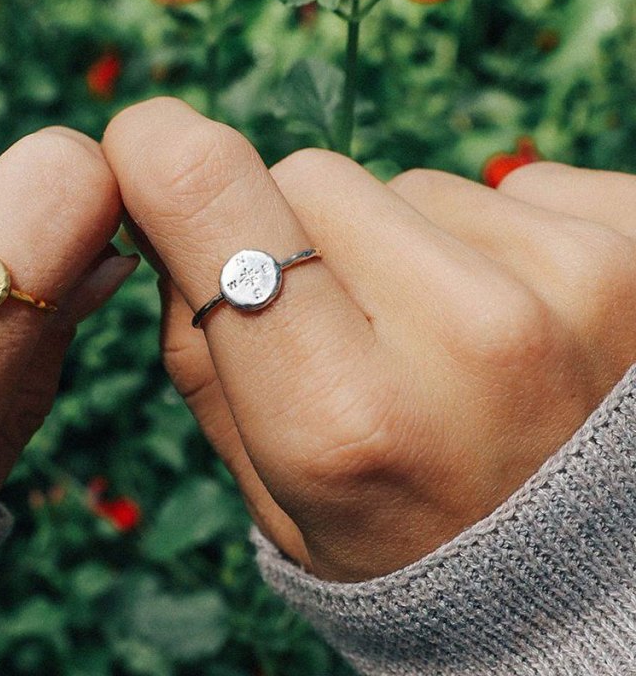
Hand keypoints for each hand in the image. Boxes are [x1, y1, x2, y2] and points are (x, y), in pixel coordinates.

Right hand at [103, 98, 635, 581]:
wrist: (589, 592)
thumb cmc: (407, 546)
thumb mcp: (274, 489)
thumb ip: (200, 347)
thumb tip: (166, 206)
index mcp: (342, 421)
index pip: (217, 206)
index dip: (159, 153)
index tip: (144, 142)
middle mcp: (467, 339)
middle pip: (309, 177)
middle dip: (300, 233)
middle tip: (348, 332)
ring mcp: (574, 282)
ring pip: (412, 184)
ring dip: (407, 248)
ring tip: (450, 351)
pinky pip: (511, 186)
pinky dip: (496, 243)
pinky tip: (524, 328)